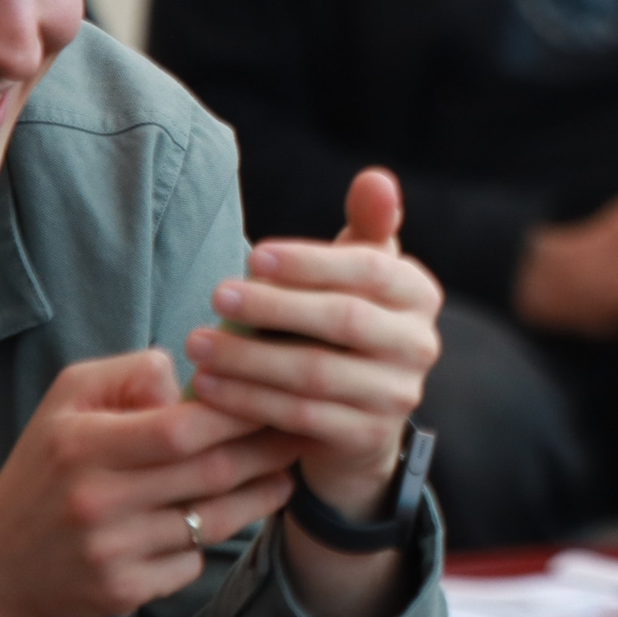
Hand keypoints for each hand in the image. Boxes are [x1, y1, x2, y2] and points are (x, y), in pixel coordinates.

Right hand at [0, 350, 299, 616]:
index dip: (240, 413)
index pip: (181, 428)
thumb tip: (195, 372)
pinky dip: (212, 539)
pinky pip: (192, 561)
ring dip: (262, 496)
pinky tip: (224, 518)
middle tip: (305, 431)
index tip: (279, 396)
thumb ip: (132, 372)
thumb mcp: (69, 399)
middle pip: (212, 474)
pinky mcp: (122, 593)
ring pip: (214, 521)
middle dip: (270, 450)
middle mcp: (96, 503)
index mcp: (83, 447)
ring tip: (286, 471)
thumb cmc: (46, 466)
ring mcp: (110, 554)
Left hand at [186, 168, 442, 522]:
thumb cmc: (345, 327)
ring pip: (316, 373)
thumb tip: (375, 177)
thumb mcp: (358, 275)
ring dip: (249, 358)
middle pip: (344, 320)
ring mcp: (398, 396)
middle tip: (215, 294)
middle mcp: (421, 344)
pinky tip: (208, 387)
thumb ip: (368, 226)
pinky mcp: (368, 438)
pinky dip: (249, 401)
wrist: (359, 419)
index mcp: (420, 294)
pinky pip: (301, 418)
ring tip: (195, 344)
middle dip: (274, 306)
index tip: (252, 254)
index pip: (371, 269)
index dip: (311, 262)